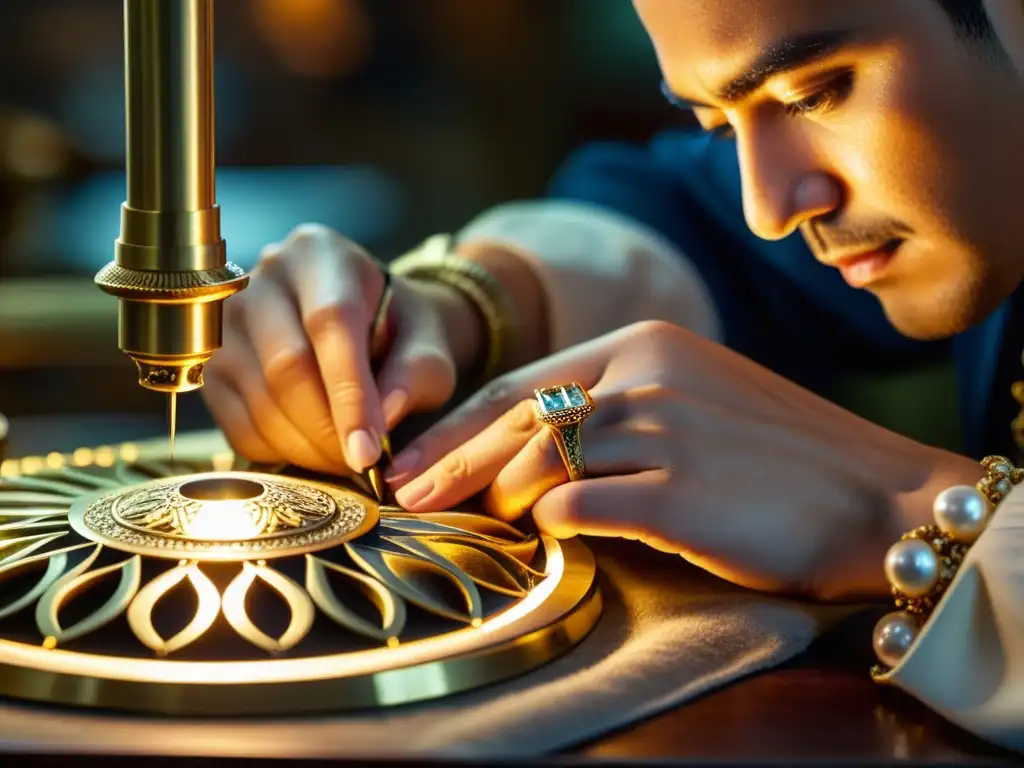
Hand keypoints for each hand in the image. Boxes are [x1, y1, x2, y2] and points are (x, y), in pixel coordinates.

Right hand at [203, 224, 474, 474]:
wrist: (364, 322)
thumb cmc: (399, 330)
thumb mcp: (427, 343)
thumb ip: (417, 374)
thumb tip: (381, 419)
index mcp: (320, 254)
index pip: (329, 322)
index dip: (350, 392)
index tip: (369, 451)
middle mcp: (262, 278)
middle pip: (286, 365)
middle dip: (327, 429)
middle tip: (361, 464)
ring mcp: (225, 322)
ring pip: (259, 400)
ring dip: (306, 448)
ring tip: (346, 461)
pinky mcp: (211, 368)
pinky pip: (238, 426)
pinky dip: (279, 454)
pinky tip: (315, 454)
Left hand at [385, 320, 979, 599]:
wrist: (875, 495)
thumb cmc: (777, 455)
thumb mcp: (694, 400)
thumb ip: (615, 408)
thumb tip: (530, 451)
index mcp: (646, 344)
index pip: (522, 382)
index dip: (459, 424)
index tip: (411, 457)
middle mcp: (647, 376)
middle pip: (515, 420)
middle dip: (448, 463)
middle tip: (401, 496)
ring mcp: (662, 431)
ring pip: (538, 466)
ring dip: (504, 502)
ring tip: (489, 527)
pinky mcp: (676, 494)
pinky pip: (578, 507)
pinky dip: (551, 525)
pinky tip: (550, 537)